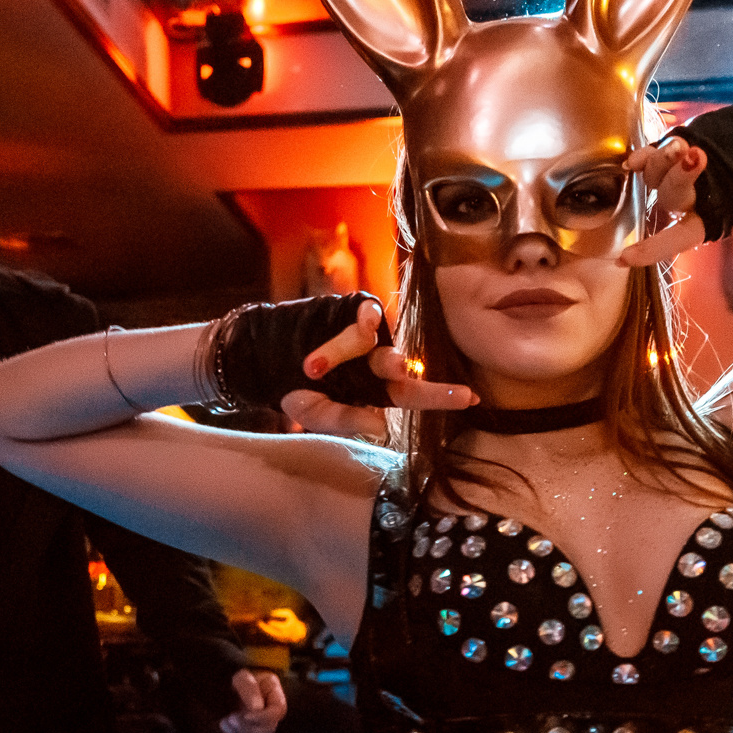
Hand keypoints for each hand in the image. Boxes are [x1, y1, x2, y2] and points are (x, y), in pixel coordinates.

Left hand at [220, 668, 286, 732]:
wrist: (226, 680)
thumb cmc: (236, 676)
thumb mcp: (242, 676)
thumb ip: (249, 689)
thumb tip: (255, 709)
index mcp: (275, 695)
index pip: (278, 711)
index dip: (263, 717)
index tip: (245, 716)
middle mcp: (271, 713)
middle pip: (268, 729)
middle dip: (248, 727)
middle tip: (230, 718)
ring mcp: (261, 725)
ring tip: (225, 721)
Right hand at [279, 299, 478, 436]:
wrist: (261, 356)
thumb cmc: (293, 389)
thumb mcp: (314, 414)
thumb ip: (344, 420)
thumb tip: (378, 424)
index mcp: (373, 390)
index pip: (412, 396)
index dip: (442, 396)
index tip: (471, 397)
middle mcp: (374, 360)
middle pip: (397, 364)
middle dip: (397, 366)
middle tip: (396, 370)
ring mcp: (363, 333)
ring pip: (367, 340)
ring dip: (345, 349)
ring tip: (312, 366)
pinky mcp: (349, 308)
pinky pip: (362, 314)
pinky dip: (354, 324)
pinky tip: (335, 335)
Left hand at [618, 139, 732, 268]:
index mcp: (718, 218)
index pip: (680, 238)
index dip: (652, 249)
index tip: (626, 259)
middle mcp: (697, 197)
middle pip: (670, 197)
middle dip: (678, 178)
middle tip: (696, 155)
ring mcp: (689, 169)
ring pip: (658, 174)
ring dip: (662, 161)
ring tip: (683, 144)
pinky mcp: (690, 140)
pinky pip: (657, 150)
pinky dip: (645, 153)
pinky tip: (636, 156)